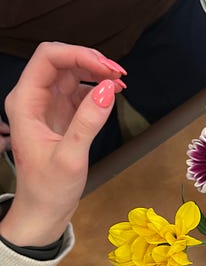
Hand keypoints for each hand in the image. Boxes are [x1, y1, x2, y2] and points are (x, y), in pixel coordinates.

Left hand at [0, 42, 125, 245]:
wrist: (43, 210)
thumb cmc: (49, 189)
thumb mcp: (70, 158)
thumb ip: (88, 122)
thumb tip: (109, 89)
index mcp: (25, 103)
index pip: (48, 58)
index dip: (80, 55)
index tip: (110, 69)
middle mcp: (34, 98)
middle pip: (61, 60)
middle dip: (91, 61)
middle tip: (120, 75)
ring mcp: (48, 105)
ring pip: (71, 72)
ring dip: (97, 72)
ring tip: (121, 82)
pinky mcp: (61, 114)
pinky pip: (79, 90)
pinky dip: (98, 87)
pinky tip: (113, 93)